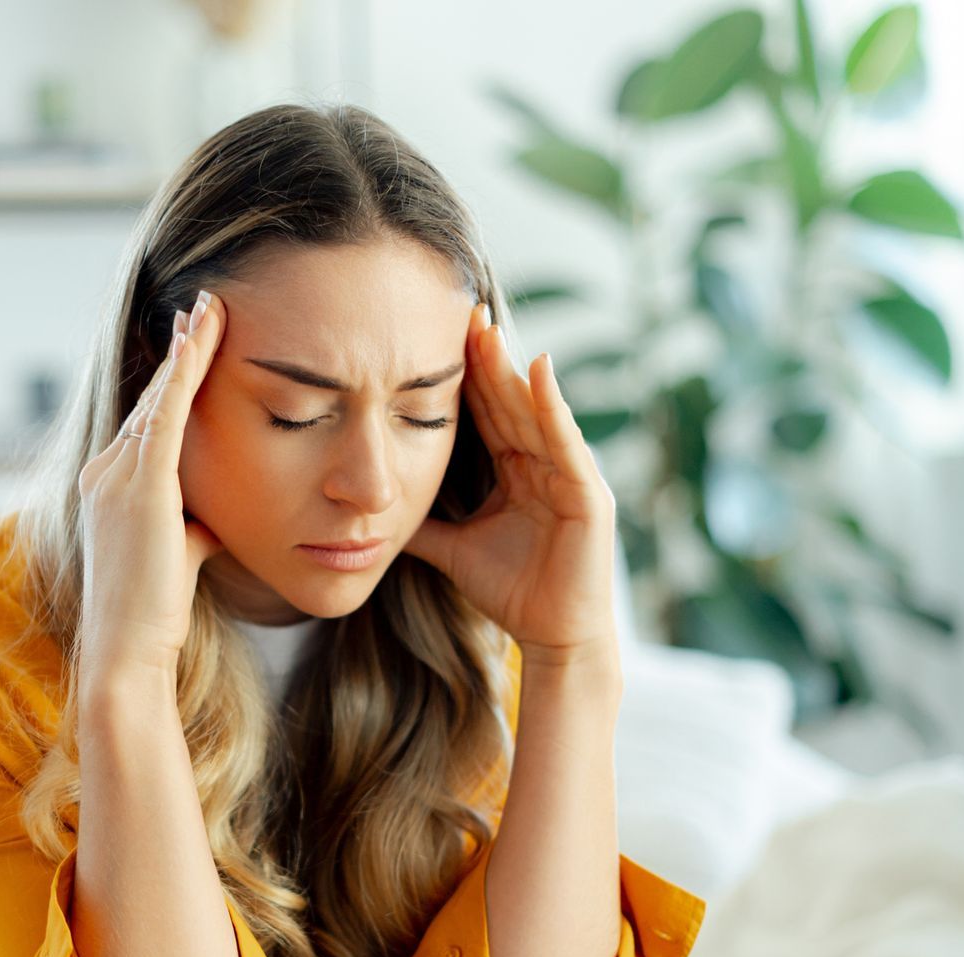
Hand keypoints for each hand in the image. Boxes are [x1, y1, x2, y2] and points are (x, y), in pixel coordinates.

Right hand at [77, 290, 229, 680]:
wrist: (127, 648)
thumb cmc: (154, 613)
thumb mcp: (175, 555)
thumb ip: (189, 527)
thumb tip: (215, 522)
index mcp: (107, 486)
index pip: (147, 421)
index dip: (172, 381)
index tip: (192, 342)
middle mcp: (104, 472)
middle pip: (150, 399)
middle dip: (180, 351)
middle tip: (205, 304)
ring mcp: (116, 477)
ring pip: (159, 398)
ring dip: (188, 348)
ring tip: (211, 307)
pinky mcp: (140, 486)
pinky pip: (167, 415)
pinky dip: (186, 372)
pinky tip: (203, 338)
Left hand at [401, 302, 620, 668]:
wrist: (554, 638)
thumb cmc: (515, 592)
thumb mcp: (453, 549)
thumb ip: (422, 526)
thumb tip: (374, 512)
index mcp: (518, 471)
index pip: (488, 414)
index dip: (465, 377)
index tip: (438, 336)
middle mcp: (546, 464)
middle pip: (510, 402)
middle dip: (486, 358)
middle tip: (461, 310)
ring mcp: (570, 474)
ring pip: (535, 411)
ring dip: (512, 369)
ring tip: (488, 328)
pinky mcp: (589, 492)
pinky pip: (566, 440)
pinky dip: (552, 404)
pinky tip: (537, 368)